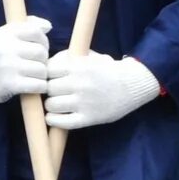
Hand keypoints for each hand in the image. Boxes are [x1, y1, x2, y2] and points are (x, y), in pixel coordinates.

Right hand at [0, 14, 52, 102]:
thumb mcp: (8, 34)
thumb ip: (29, 25)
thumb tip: (48, 26)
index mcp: (5, 33)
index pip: (36, 31)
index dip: (42, 41)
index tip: (38, 47)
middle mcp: (5, 48)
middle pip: (41, 52)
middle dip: (43, 59)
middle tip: (36, 63)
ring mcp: (7, 67)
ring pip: (42, 69)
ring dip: (42, 74)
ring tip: (33, 75)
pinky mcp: (10, 84)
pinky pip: (38, 85)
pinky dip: (40, 86)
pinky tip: (33, 85)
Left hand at [42, 49, 159, 129]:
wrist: (132, 86)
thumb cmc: (108, 70)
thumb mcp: (90, 57)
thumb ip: (69, 57)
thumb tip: (46, 64)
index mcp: (79, 67)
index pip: (49, 70)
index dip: (48, 74)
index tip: (52, 77)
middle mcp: (80, 84)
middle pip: (49, 88)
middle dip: (49, 89)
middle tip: (55, 91)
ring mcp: (83, 103)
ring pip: (51, 105)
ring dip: (51, 105)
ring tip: (56, 104)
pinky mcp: (88, 118)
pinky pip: (61, 122)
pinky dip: (53, 120)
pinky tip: (54, 116)